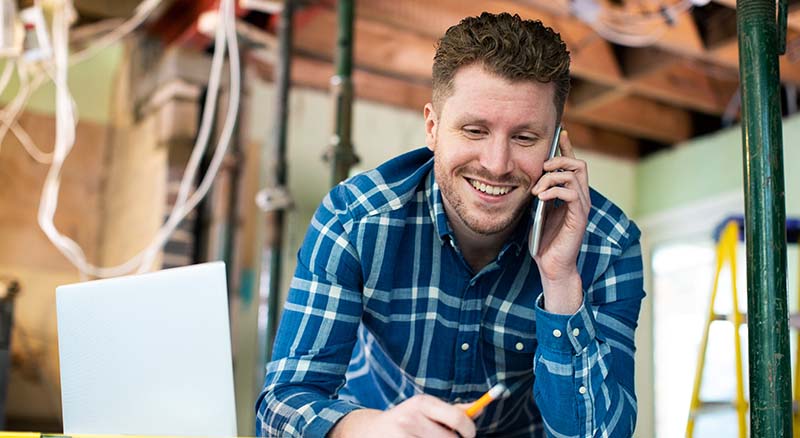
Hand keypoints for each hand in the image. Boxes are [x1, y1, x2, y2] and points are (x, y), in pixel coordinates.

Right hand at [330, 395, 475, 437]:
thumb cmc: (406, 421)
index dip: (469, 430)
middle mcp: (410, 418)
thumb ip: (452, 410)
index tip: (469, 435)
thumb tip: (480, 407)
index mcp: (421, 403)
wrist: (368, 432)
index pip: (458, 418)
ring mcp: (401, 436)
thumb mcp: (426, 410)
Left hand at [530, 130, 589, 313]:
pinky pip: (571, 193)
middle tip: (541, 167)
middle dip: (559, 159)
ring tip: (536, 190)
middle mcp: (580, 197)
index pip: (572, 164)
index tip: (559, 132)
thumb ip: (538, 193)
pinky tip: (541, 197)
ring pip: (575, 174)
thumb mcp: (537, 210)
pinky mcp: (579, 217)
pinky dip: (554, 190)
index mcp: (570, 194)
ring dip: (552, 176)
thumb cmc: (544, 240)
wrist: (552, 266)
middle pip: (578, 164)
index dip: (566, 147)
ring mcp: (581, 207)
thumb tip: (528, 176)